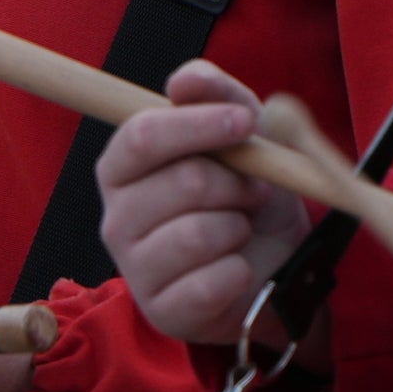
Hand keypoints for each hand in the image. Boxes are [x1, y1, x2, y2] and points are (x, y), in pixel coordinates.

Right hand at [96, 61, 312, 347]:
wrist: (276, 268)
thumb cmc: (248, 197)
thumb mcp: (243, 138)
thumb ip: (217, 96)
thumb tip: (185, 80)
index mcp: (125, 168)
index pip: (142, 135)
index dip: (198, 125)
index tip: (245, 122)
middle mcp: (116, 217)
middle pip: (180, 182)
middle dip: (236, 183)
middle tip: (253, 192)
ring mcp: (135, 269)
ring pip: (197, 233)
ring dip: (238, 226)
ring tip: (240, 230)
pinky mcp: (162, 311)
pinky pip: (211, 282)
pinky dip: (240, 272)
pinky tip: (236, 271)